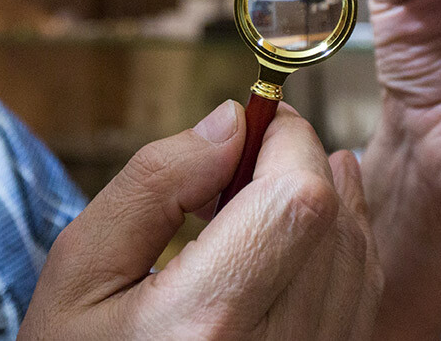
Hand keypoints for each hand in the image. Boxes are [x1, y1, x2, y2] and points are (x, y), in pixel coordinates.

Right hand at [19, 101, 381, 339]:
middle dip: (302, 164)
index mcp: (205, 326)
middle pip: (332, 224)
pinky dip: (337, 249)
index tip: (256, 120)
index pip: (295, 202)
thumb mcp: (81, 266)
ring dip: (325, 202)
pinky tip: (300, 225)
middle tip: (247, 155)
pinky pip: (359, 302)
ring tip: (268, 181)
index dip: (288, 141)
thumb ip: (153, 183)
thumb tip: (229, 122)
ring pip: (356, 260)